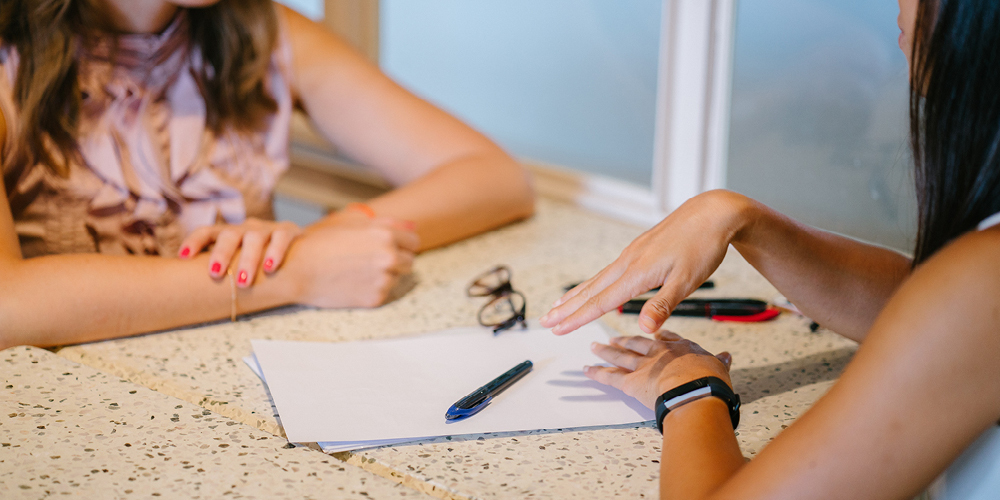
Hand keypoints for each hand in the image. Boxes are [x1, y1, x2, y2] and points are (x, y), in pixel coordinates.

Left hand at [179, 218, 302, 286]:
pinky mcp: (288, 231)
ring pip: (254, 238)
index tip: (183, 257)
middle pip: (229, 235)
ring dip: (248, 259)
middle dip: (221, 253)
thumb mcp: (238, 262)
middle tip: (216, 274)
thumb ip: (221, 271)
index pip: (207, 232)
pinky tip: (270, 267)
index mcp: (229, 234)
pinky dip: (275, 251)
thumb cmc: (259, 262)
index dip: (194, 242)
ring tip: (243, 281)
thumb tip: (188, 293)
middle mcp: (245, 228)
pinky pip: (281, 238)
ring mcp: (267, 229)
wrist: (298, 251)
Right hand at [282, 217, 419, 307]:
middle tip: (370, 260)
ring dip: (384, 275)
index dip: (402, 244)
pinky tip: (353, 282)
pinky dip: (373, 289)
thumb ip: (388, 224)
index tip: (390, 246)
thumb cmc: (322, 243)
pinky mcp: (375, 298)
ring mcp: (383, 279)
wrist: (297, 270)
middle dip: (396, 260)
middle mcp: (389, 257)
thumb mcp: (353, 224)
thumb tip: (414, 226)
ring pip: (397, 277)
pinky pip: (384, 292)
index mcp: (385, 235)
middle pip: (409, 261)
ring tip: (358, 270)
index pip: (413, 241)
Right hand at [540, 190, 753, 334]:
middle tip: (544, 321)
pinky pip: (608, 270)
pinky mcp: (639, 249)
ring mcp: (632, 254)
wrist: (712, 213)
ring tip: (558, 305)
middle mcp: (628, 262)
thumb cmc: (703, 246)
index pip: (600, 301)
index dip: (577, 317)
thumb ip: (662, 305)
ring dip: (576, 295)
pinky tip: (593, 286)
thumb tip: (643, 329)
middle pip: (591, 289)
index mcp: (637, 273)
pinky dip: (593, 282)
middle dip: (567, 308)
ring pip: (597, 279)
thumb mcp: (687, 280)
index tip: (557, 329)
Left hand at [586, 331, 732, 409]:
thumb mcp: (719, 367)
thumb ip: (719, 362)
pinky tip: (586, 370)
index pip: (666, 338)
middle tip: (613, 338)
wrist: (695, 392)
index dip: (658, 335)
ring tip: (595, 347)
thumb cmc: (710, 382)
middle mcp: (658, 353)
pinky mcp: (630, 383)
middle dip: (625, 341)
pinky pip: (609, 377)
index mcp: (680, 348)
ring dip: (606, 352)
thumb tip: (727, 357)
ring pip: (620, 356)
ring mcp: (642, 366)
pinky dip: (596, 373)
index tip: (652, 332)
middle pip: (637, 343)